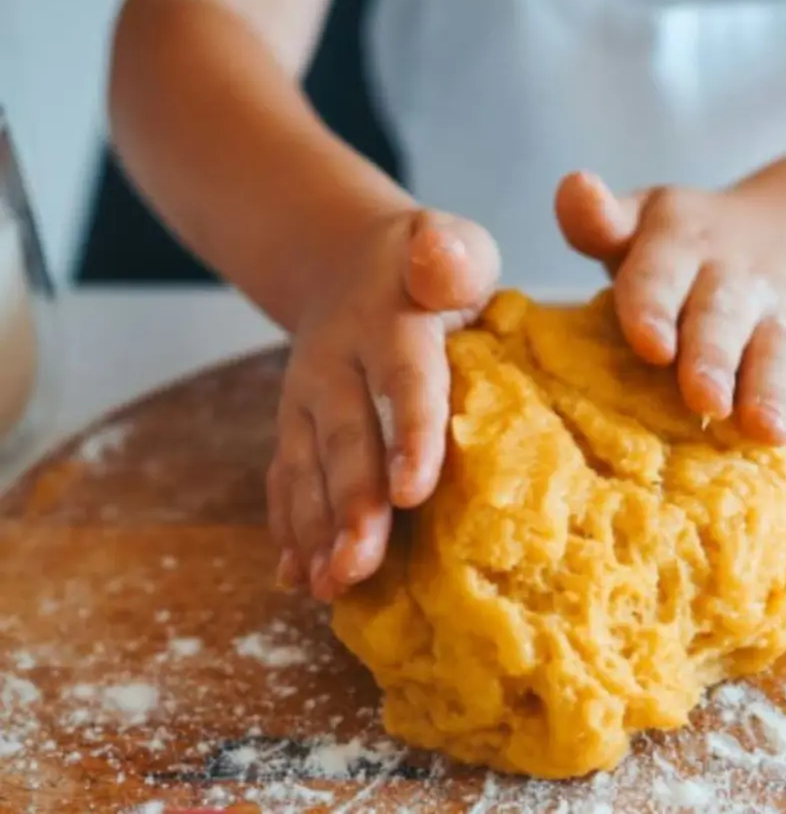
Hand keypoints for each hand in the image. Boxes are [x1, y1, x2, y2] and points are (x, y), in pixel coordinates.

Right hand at [268, 209, 499, 600]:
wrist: (348, 262)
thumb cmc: (429, 267)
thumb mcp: (453, 247)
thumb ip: (454, 256)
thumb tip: (438, 260)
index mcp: (389, 319)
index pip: (403, 378)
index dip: (408, 434)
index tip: (411, 492)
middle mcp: (336, 362)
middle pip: (346, 437)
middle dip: (351, 505)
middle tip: (360, 565)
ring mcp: (307, 398)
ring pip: (308, 466)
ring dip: (317, 529)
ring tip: (331, 585)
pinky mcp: (294, 425)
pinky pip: (285, 476)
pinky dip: (289, 525)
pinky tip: (297, 574)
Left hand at [555, 173, 785, 476]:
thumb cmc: (682, 247)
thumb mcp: (641, 219)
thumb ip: (599, 219)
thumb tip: (574, 185)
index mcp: (682, 244)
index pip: (661, 274)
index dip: (654, 307)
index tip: (649, 344)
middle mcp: (734, 280)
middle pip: (723, 319)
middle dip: (715, 359)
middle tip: (703, 399)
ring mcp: (776, 320)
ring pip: (776, 356)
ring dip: (772, 395)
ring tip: (764, 432)